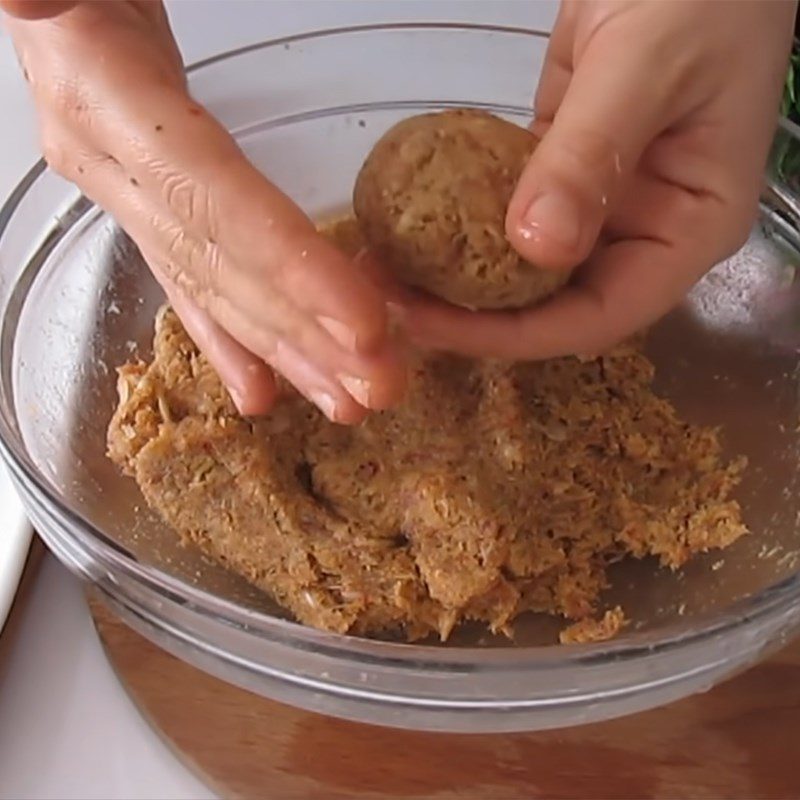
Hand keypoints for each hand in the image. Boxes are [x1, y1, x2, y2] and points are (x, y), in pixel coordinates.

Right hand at [3, 1, 404, 421]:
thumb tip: (34, 0)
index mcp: (108, 107)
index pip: (219, 208)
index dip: (291, 271)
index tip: (364, 326)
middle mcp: (116, 166)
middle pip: (226, 271)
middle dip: (306, 339)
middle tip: (381, 391)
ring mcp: (133, 189)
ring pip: (219, 288)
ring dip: (288, 350)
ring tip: (348, 401)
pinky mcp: (157, 197)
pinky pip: (196, 278)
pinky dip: (234, 337)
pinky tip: (267, 389)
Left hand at [400, 0, 795, 358]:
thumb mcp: (646, 64)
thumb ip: (592, 153)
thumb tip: (535, 247)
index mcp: (689, 230)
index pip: (602, 314)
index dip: (519, 335)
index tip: (437, 325)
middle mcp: (645, 231)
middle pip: (557, 304)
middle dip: (476, 317)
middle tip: (395, 308)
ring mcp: (604, 203)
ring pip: (527, 265)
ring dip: (461, 276)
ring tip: (390, 275)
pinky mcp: (563, 171)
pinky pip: (511, 211)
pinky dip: (465, 222)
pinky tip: (417, 227)